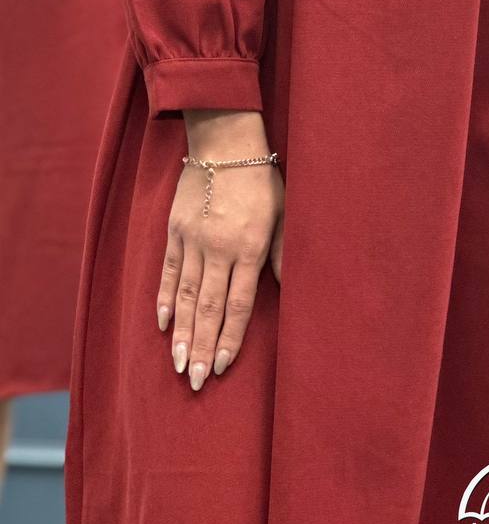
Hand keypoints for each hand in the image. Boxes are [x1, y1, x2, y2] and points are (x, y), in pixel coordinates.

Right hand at [156, 109, 284, 390]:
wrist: (224, 141)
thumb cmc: (261, 177)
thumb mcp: (285, 212)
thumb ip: (284, 252)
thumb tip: (288, 288)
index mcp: (250, 247)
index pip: (239, 304)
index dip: (231, 339)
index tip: (223, 366)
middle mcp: (219, 248)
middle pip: (210, 308)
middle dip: (202, 348)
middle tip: (195, 382)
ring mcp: (193, 240)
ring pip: (187, 296)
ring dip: (182, 333)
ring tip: (178, 364)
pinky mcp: (175, 230)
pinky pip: (169, 272)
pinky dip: (166, 300)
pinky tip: (164, 325)